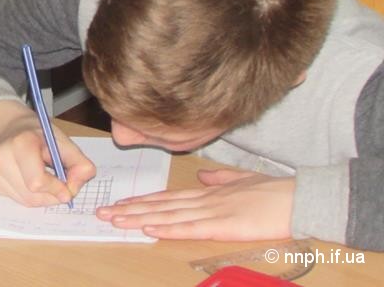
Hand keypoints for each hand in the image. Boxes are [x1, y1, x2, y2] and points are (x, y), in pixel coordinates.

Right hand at [0, 101, 95, 206]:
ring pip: (25, 201)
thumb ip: (79, 164)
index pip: (37, 181)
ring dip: (42, 197)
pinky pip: (17, 199)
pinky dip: (29, 195)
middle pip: (32, 195)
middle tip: (59, 183)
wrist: (10, 127)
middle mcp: (1, 156)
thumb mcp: (63, 142)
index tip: (67, 188)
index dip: (56, 188)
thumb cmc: (38, 135)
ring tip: (44, 177)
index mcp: (20, 142)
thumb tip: (73, 189)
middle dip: (51, 195)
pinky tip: (29, 178)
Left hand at [97, 169, 293, 240]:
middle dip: (130, 210)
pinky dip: (167, 228)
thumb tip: (203, 176)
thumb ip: (221, 178)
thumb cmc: (277, 192)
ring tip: (115, 220)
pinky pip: (190, 228)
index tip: (120, 204)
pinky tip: (149, 229)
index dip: (142, 201)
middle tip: (103, 213)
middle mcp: (204, 199)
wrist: (301, 197)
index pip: (167, 197)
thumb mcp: (244, 180)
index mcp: (209, 192)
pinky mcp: (224, 225)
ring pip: (168, 215)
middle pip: (160, 206)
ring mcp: (213, 211)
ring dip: (139, 219)